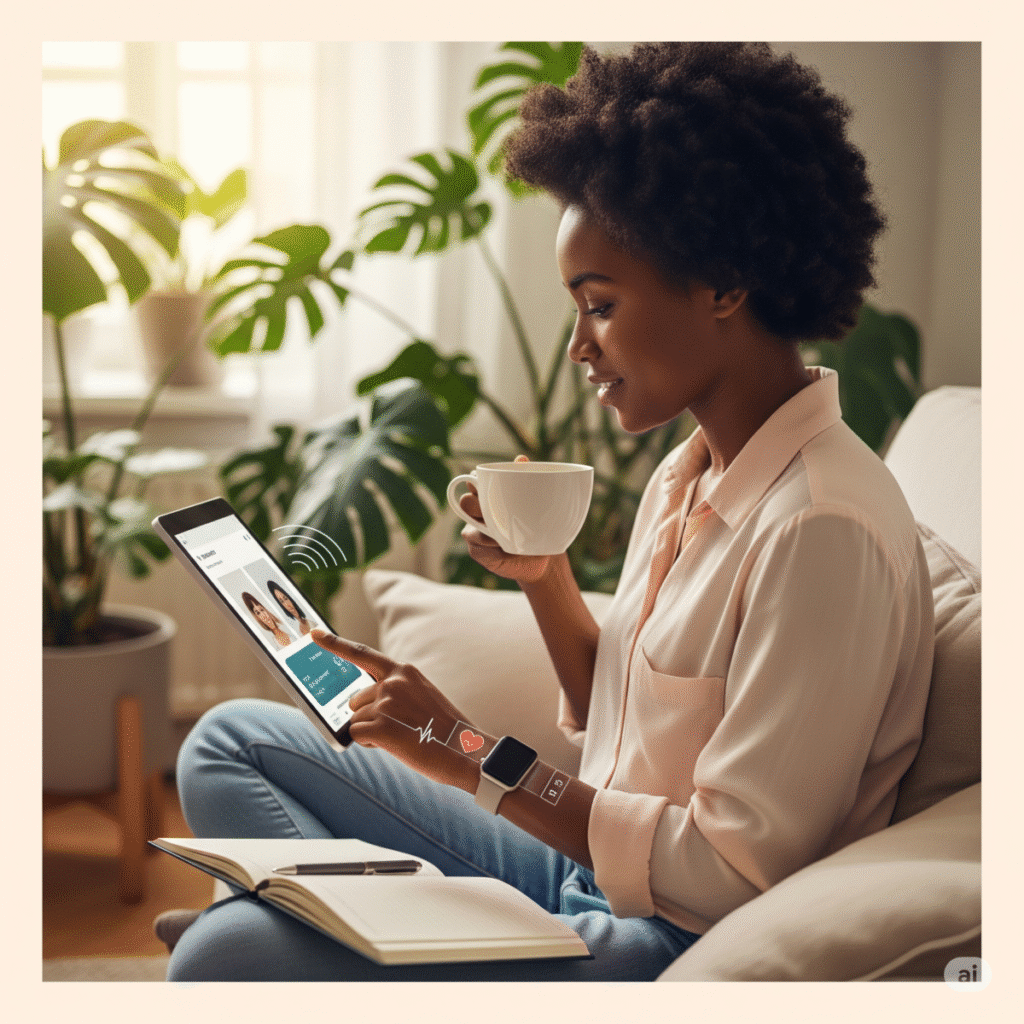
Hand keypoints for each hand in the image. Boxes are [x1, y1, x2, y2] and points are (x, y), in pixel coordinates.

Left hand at [310, 630, 484, 792]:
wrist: (465, 751)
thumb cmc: (445, 729)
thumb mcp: (423, 697)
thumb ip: (395, 692)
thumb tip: (362, 704)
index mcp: (405, 671)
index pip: (362, 654)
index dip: (334, 644)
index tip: (314, 634)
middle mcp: (393, 682)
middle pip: (355, 699)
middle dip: (367, 715)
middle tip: (397, 727)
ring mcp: (386, 703)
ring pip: (356, 719)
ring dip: (371, 731)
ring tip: (400, 737)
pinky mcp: (381, 726)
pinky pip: (357, 735)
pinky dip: (369, 743)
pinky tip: (393, 745)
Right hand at [459, 455, 553, 585]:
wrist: (540, 555)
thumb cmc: (535, 524)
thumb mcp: (533, 503)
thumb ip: (526, 481)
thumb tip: (521, 459)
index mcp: (488, 495)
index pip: (473, 482)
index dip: (474, 481)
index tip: (483, 482)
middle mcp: (477, 512)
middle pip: (466, 503)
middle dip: (477, 505)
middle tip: (495, 510)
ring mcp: (475, 531)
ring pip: (471, 528)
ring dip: (490, 531)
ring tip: (510, 534)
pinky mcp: (477, 550)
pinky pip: (480, 547)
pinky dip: (496, 547)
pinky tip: (509, 548)